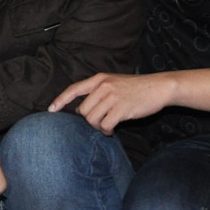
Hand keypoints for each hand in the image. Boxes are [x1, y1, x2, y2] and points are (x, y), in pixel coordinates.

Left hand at [49, 73, 174, 133]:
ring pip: (92, 119)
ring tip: (107, 127)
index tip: (51, 110)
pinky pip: (105, 125)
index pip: (74, 89)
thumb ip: (98, 92)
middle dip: (89, 121)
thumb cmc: (136, 88)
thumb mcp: (114, 82)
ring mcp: (112, 96)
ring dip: (99, 127)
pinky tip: (112, 130)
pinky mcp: (122, 108)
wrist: (159, 87)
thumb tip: (82, 110)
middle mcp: (103, 86)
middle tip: (100, 123)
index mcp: (99, 79)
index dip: (60, 100)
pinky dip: (107, 131)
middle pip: (83, 111)